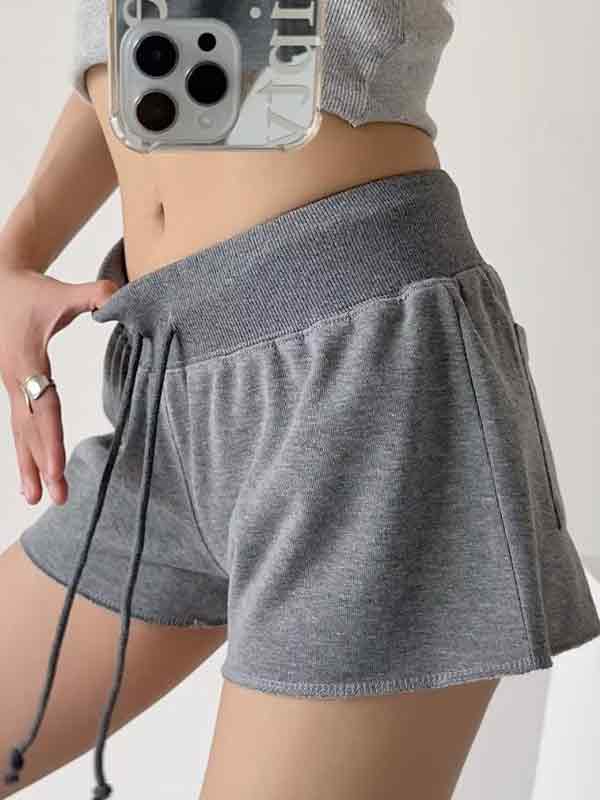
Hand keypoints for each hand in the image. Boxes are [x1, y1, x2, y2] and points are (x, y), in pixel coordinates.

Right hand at [0, 265, 117, 504]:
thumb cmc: (33, 291)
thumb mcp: (64, 291)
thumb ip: (95, 295)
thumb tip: (120, 298)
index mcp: (28, 360)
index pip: (43, 406)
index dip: (49, 439)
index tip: (56, 469)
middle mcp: (16, 379)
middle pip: (31, 428)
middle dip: (42, 464)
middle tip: (56, 497)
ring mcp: (11, 386)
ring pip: (20, 432)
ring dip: (29, 466)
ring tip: (35, 500)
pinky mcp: (14, 389)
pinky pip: (19, 425)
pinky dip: (25, 451)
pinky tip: (30, 477)